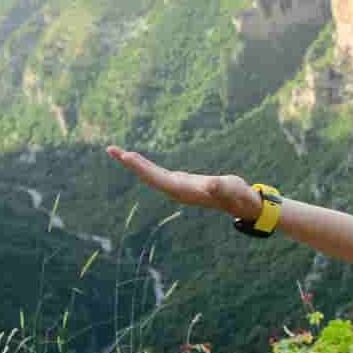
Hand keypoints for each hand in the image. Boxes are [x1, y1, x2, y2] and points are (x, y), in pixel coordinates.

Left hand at [105, 146, 261, 220]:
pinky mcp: (179, 182)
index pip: (158, 178)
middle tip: (112, 150)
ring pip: (150, 175)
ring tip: (118, 152)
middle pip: (149, 177)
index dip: (142, 168)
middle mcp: (176, 190)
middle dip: (131, 164)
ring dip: (135, 165)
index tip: (127, 156)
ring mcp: (177, 187)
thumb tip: (211, 185)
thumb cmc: (237, 195)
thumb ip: (221, 187)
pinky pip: (157, 173)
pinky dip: (145, 166)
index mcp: (184, 191)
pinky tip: (137, 161)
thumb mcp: (231, 188)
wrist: (240, 203)